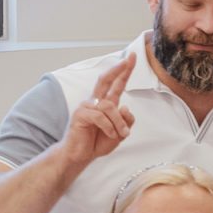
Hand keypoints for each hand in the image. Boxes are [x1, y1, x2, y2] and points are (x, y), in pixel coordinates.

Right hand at [63, 51, 136, 168]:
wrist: (80, 155)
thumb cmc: (98, 142)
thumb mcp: (120, 133)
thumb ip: (126, 120)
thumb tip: (125, 107)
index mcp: (105, 103)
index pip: (116, 84)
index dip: (124, 71)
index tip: (132, 57)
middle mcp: (95, 102)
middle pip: (105, 80)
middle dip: (117, 69)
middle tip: (127, 60)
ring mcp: (86, 107)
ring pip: (110, 106)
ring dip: (119, 122)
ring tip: (121, 133)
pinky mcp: (80, 115)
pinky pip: (100, 117)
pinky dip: (109, 127)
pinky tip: (110, 134)